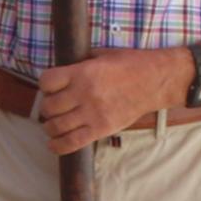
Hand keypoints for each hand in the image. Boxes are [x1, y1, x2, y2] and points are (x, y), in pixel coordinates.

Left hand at [30, 48, 173, 156]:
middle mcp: (84, 94)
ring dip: (50, 126)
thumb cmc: (131, 65)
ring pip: (56, 126)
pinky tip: (53, 143)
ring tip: (54, 124)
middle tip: (54, 107)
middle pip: (49, 106)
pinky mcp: (102, 130)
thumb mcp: (103, 55)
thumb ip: (81, 63)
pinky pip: (72, 142)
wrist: (155, 82)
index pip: (47, 82)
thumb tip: (65, 70)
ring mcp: (93, 114)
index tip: (51, 87)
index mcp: (83, 73)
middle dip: (47, 107)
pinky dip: (58, 145)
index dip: (45, 85)